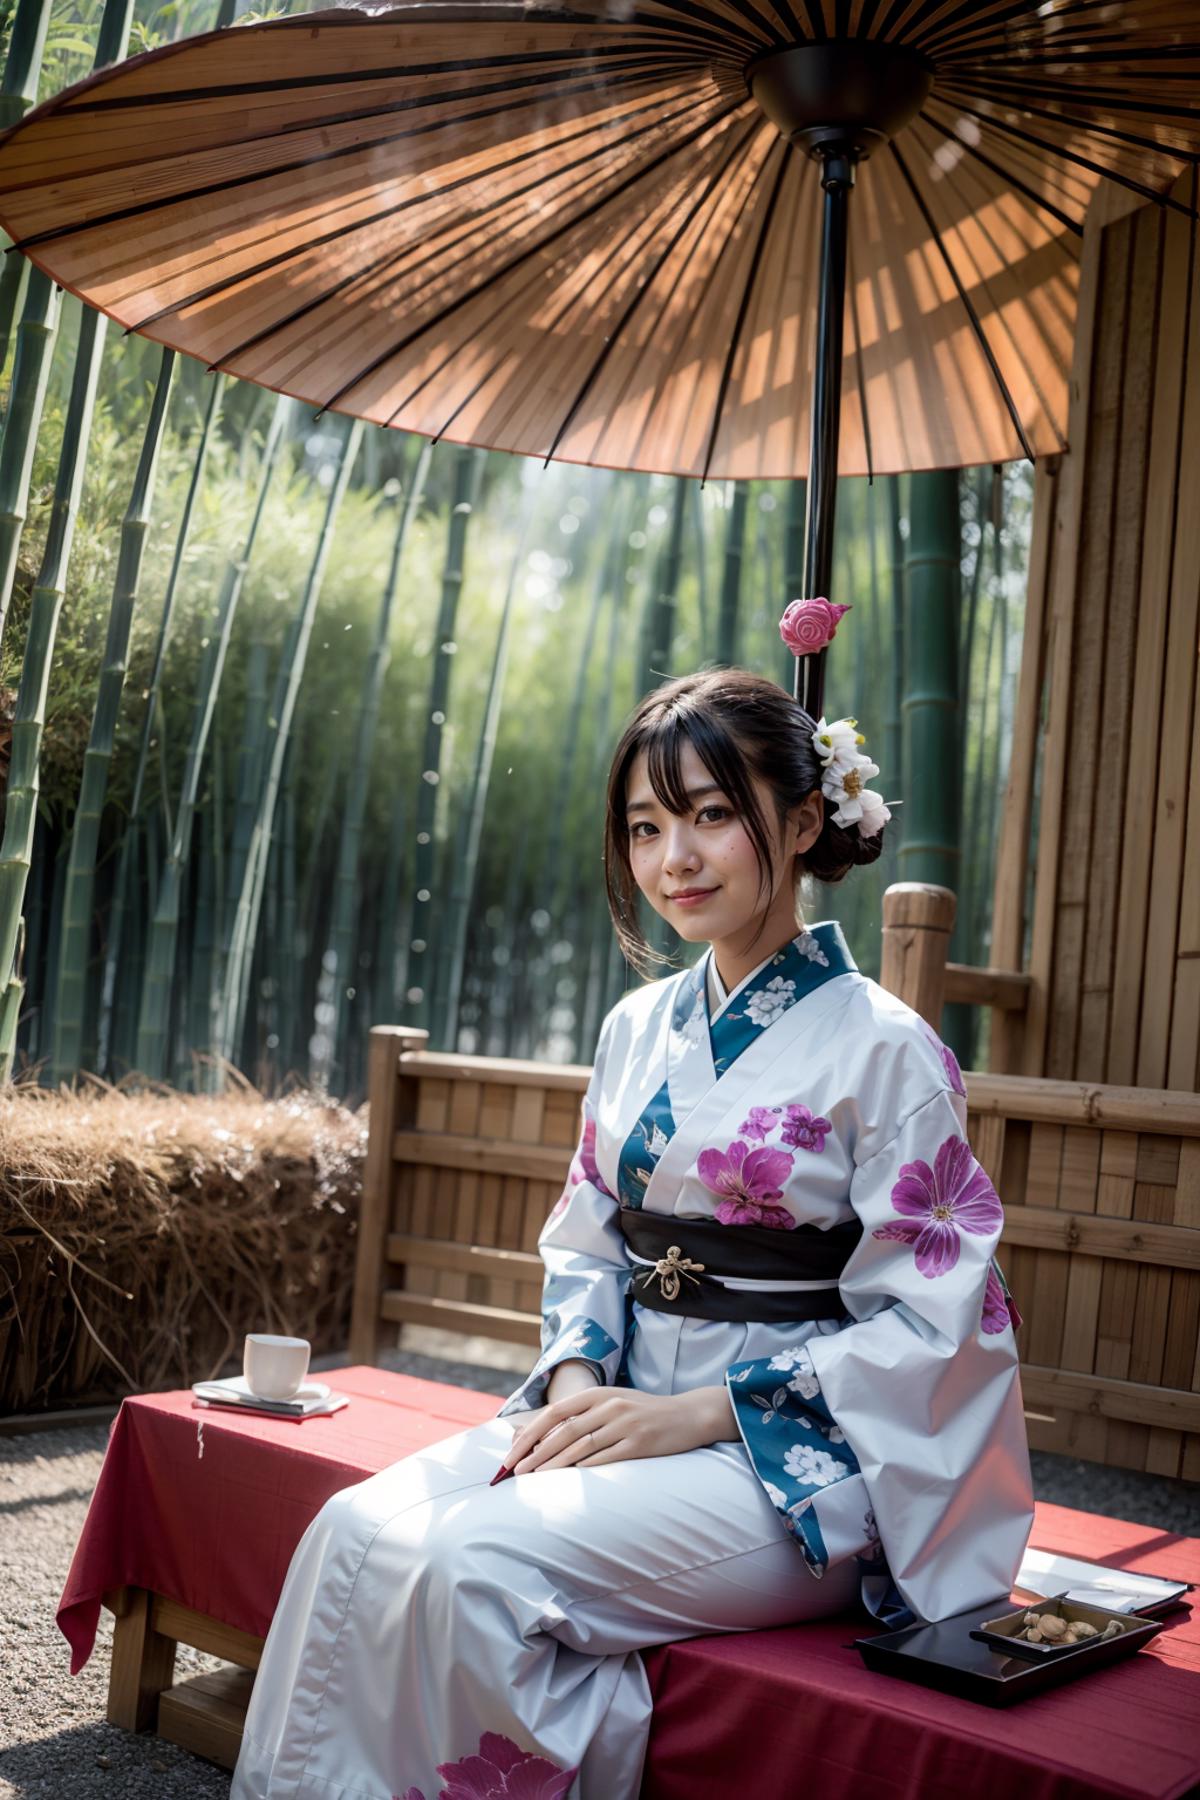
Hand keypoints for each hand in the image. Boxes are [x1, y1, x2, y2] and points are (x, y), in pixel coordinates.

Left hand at [500, 1384, 736, 1476]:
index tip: (511, 1453)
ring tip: (532, 1478)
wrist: (688, 1415)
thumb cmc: (642, 1413)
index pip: (555, 1413)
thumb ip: (577, 1416)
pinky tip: (568, 1480)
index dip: (530, 1434)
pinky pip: (605, 1457)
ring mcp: (625, 1424)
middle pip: (563, 1430)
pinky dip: (583, 1469)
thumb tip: (535, 1433)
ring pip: (580, 1446)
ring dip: (553, 1464)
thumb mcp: (611, 1405)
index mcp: (599, 1394)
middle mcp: (609, 1406)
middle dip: (535, 1452)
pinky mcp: (639, 1443)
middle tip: (514, 1471)